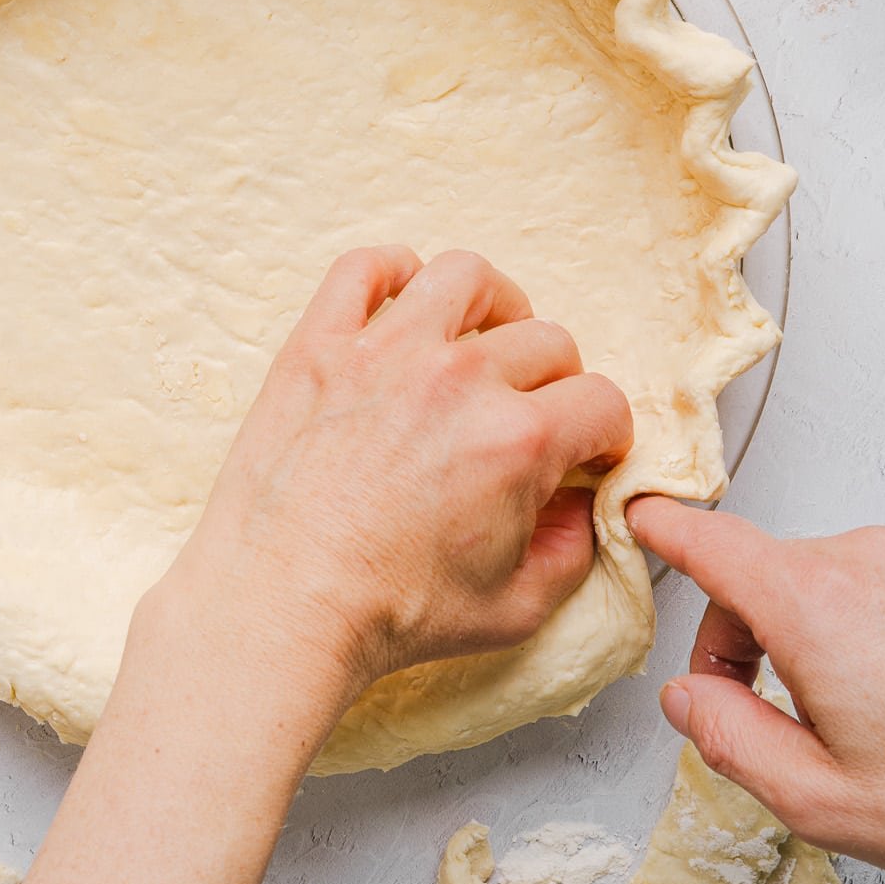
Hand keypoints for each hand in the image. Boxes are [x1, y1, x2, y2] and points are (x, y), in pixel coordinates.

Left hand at [164, 245, 632, 704]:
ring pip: (468, 278)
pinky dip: (391, 271)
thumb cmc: (388, 614)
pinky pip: (364, 269)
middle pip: (547, 341)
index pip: (601, 401)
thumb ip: (574, 551)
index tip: (586, 450)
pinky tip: (403, 301)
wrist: (280, 607)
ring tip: (484, 337)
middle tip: (532, 413)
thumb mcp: (515, 609)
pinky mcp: (321, 344)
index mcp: (519, 440)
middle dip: (557, 383)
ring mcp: (386, 351)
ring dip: (493, 305)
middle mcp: (460, 379)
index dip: (604, 433)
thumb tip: (584, 505)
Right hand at [629, 499, 884, 882]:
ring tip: (869, 719)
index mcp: (809, 605)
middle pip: (768, 574)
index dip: (663, 530)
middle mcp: (865, 558)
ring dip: (824, 633)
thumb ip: (728, 740)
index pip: (708, 542)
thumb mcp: (820, 800)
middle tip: (777, 719)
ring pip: (834, 580)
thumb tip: (685, 700)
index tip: (640, 519)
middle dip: (750, 636)